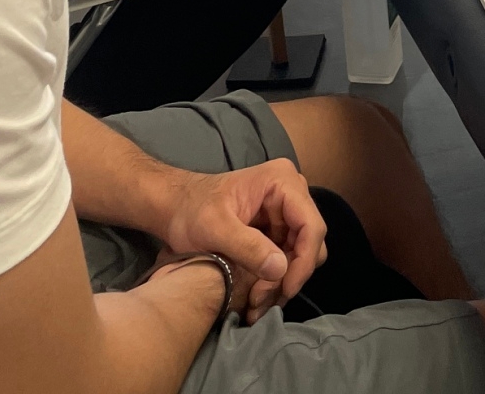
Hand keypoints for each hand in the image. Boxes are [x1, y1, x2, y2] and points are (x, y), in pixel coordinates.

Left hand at [154, 161, 327, 322]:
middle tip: (259, 299)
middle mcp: (291, 194)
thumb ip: (247, 247)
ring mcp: (285, 212)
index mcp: (282, 181)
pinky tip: (254, 296)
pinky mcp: (278, 230)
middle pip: (309, 244)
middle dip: (288, 275)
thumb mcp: (214, 228)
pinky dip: (273, 281)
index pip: (311, 225)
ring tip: (254, 304)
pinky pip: (286, 260)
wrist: (174, 208)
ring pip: (300, 256)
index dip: (304, 261)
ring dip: (280, 283)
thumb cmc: (190, 210)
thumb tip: (281, 269)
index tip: (285, 289)